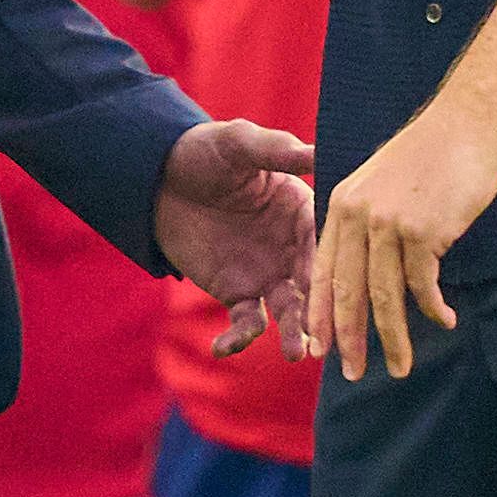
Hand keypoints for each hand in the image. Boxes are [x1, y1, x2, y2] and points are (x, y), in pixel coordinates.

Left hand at [155, 117, 318, 359]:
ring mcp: (268, 274)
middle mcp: (292, 247)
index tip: (336, 281)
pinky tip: (221, 347)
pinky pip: (245, 323)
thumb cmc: (205, 152)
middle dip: (322, 308)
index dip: (330, 260)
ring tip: (295, 353)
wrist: (160, 178)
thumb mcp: (239, 143)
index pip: (324, 239)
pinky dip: (238, 339)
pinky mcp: (238, 293)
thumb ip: (275, 150)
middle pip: (314, 282)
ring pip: (289, 309)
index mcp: (302, 210)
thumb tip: (317, 151)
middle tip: (328, 331)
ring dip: (293, 332)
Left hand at [317, 98, 496, 380]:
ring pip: (385, 297)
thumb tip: (369, 268)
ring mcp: (389, 223)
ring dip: (395, 338)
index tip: (321, 348)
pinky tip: (446, 319)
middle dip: (349, 339)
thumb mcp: (381, 180)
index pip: (325, 271)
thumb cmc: (432, 153)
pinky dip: (434, 308)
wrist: (467, 121)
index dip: (322, 314)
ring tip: (402, 366)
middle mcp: (358, 216)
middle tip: (352, 373)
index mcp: (343, 204)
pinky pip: (423, 285)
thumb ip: (368, 220)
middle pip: (348, 292)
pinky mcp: (423, 230)